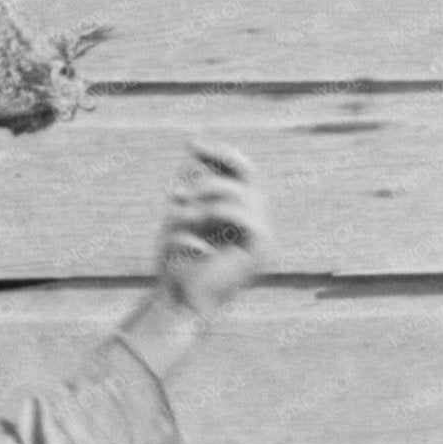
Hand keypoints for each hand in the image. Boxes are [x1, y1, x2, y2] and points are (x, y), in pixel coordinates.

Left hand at [152, 141, 272, 314]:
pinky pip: (245, 214)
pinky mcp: (262, 249)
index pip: (242, 172)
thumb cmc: (177, 261)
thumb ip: (192, 184)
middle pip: (252, 173)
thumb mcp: (181, 214)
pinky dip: (217, 213)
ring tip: (183, 206)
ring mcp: (264, 238)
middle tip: (191, 155)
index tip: (191, 143)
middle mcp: (258, 224)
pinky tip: (197, 222)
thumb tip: (194, 148)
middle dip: (220, 159)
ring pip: (243, 192)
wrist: (181, 300)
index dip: (220, 153)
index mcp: (243, 216)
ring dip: (207, 192)